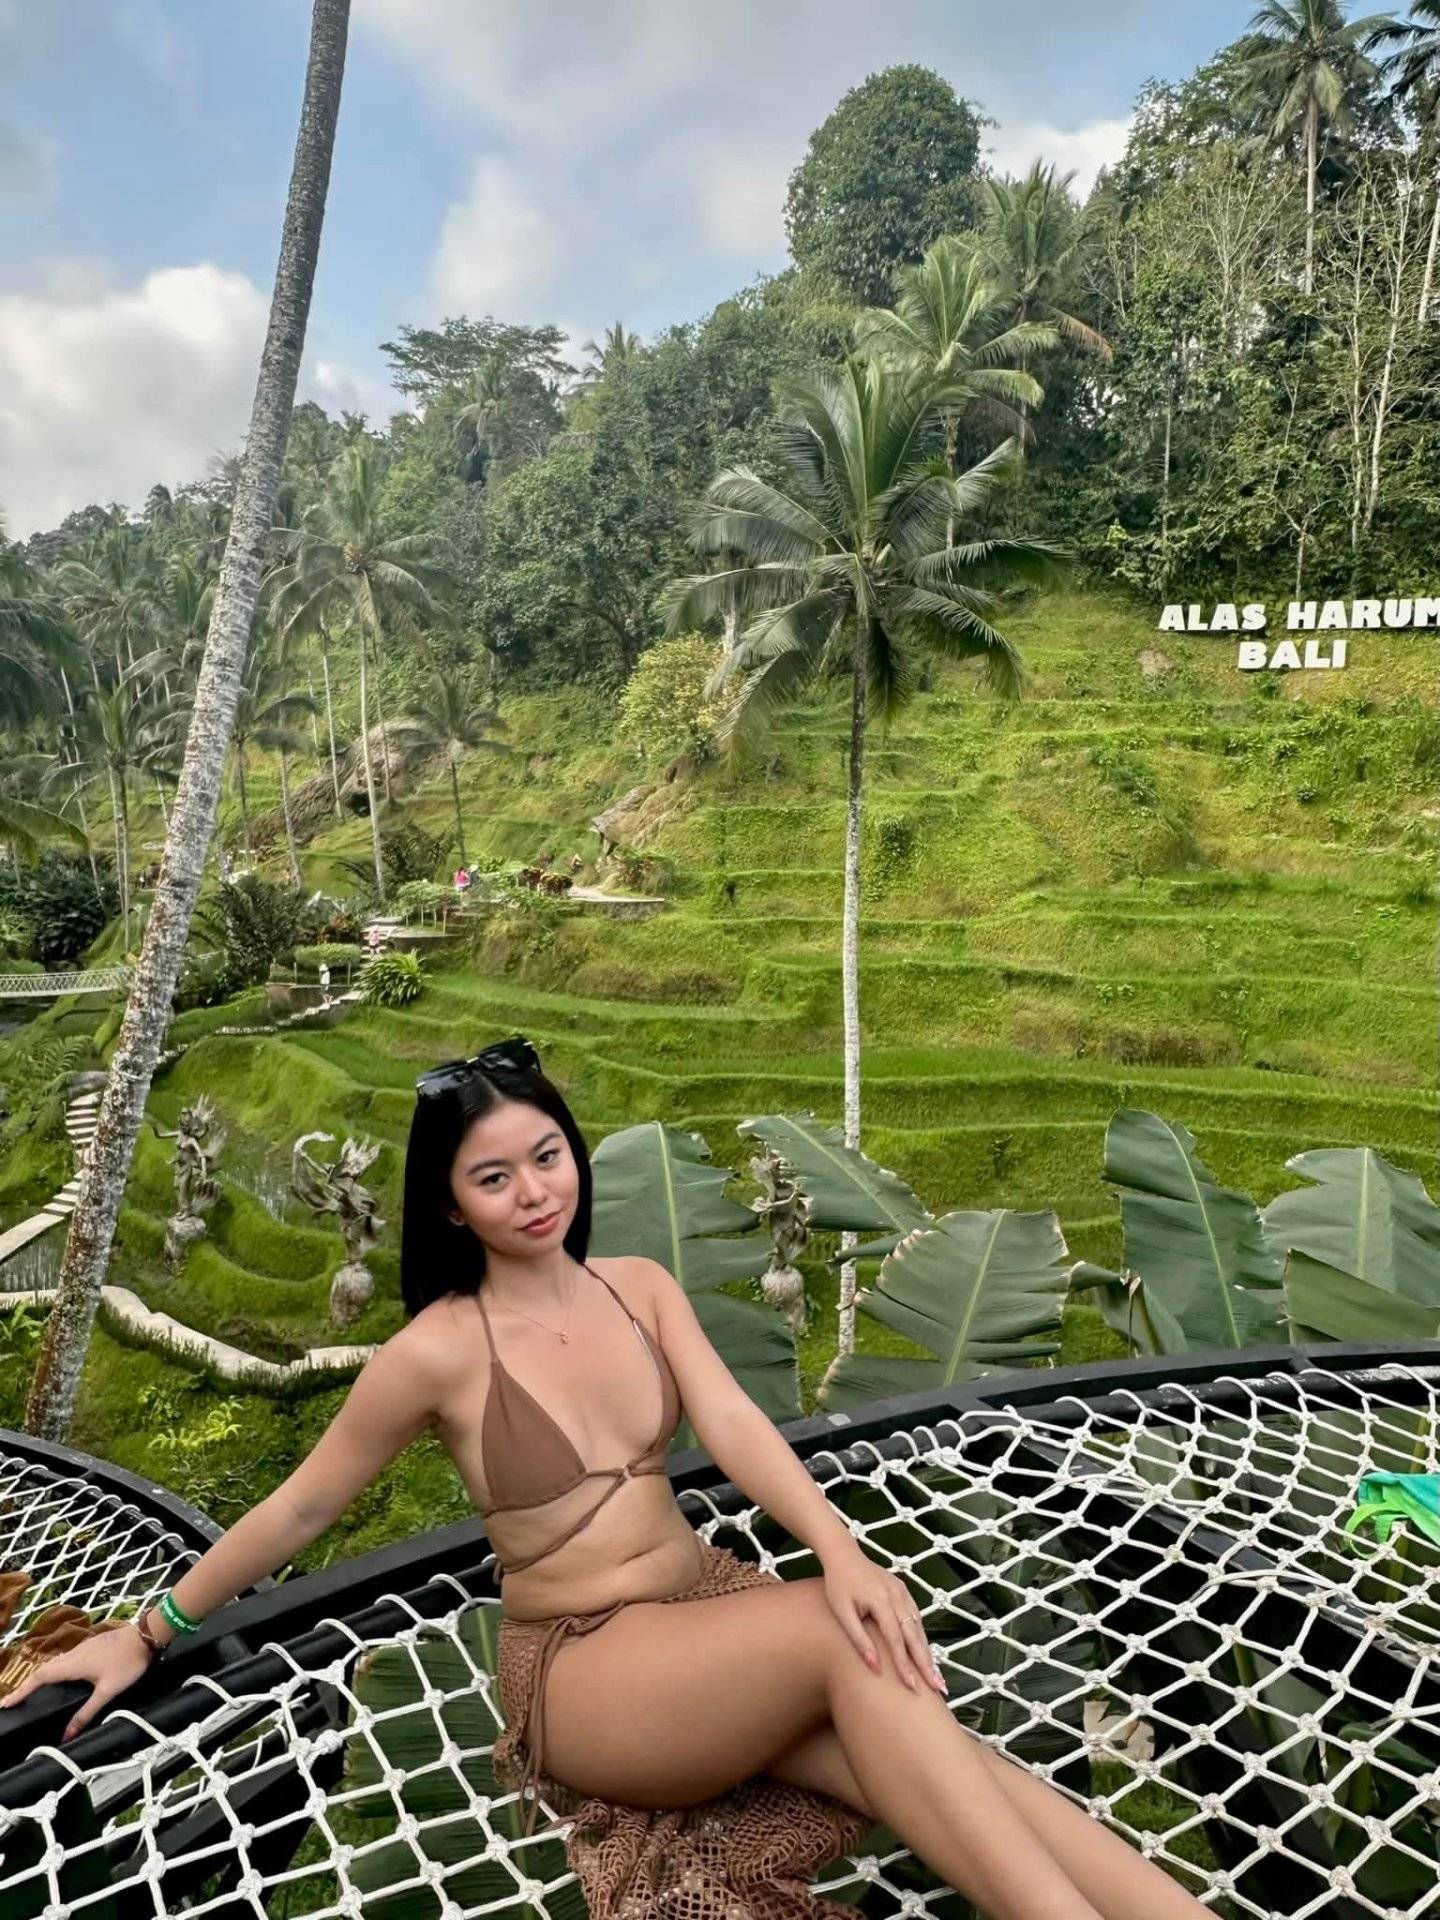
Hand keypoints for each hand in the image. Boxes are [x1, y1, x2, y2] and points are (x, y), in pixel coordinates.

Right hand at [3, 1623, 155, 1741]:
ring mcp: (83, 1648)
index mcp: (73, 1664)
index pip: (40, 1677)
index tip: (6, 1702)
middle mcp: (74, 1654)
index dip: (22, 1690)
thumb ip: (87, 1713)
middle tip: (14, 1700)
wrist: (147, 1636)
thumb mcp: (108, 1692)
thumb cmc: (128, 1663)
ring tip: (31, 1691)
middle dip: (27, 1685)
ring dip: (41, 1677)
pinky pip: (66, 1659)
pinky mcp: (91, 1646)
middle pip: (44, 1670)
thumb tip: (67, 1734)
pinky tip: (60, 1677)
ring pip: (55, 1663)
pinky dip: (56, 1670)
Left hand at [821, 1549, 944, 1693]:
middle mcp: (897, 1597)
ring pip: (919, 1627)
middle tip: (938, 1688)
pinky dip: (922, 1637)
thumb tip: (875, 1668)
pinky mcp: (903, 1590)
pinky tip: (925, 1653)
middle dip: (926, 1664)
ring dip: (928, 1652)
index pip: (896, 1640)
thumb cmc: (838, 1585)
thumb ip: (859, 1639)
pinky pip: (916, 1617)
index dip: (905, 1666)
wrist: (843, 1554)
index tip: (913, 1688)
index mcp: (881, 1602)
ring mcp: (903, 1592)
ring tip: (936, 1677)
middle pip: (915, 1636)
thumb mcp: (842, 1612)